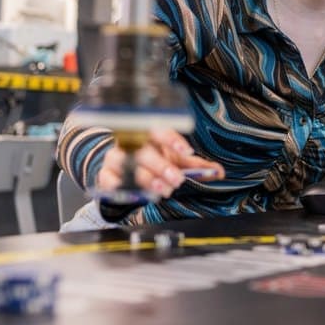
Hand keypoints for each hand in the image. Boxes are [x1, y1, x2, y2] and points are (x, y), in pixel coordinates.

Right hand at [96, 129, 223, 198]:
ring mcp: (116, 158)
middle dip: (162, 166)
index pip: (159, 131)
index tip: (186, 150)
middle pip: (144, 152)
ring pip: (127, 166)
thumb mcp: (174, 160)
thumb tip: (220, 172)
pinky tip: (134, 193)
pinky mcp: (105, 174)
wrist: (123, 169)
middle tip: (177, 180)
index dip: (172, 139)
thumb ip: (196, 166)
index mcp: (150, 134)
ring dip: (146, 179)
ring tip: (163, 190)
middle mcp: (131, 143)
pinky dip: (119, 186)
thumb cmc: (154, 160)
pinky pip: (108, 179)